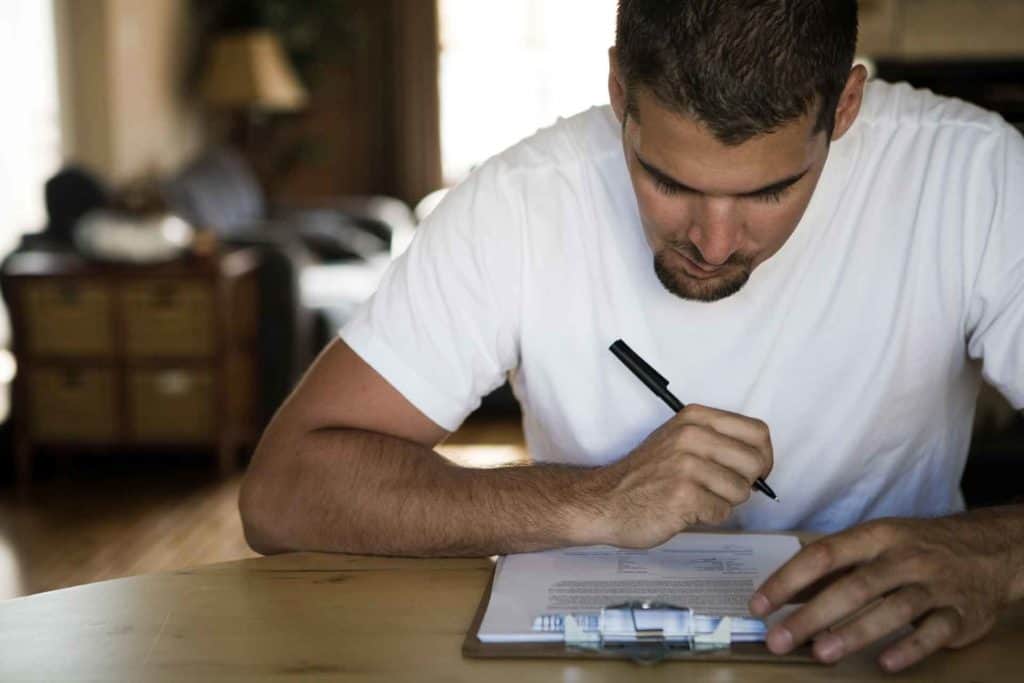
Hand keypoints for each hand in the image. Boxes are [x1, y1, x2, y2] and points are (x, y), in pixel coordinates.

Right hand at [578, 403, 772, 547]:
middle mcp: (691, 436)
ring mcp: (686, 465)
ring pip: (741, 491)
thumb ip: (717, 441)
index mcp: (694, 418)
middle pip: (755, 462)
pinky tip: (685, 511)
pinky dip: (708, 517)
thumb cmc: (646, 475)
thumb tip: (761, 461)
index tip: (753, 471)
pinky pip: (722, 512)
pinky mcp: (683, 496)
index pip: (758, 432)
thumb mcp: (679, 440)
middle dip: (746, 483)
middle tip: (720, 489)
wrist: (605, 500)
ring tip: (696, 499)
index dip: (763, 456)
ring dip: (724, 502)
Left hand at [749, 515, 1017, 670]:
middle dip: (812, 615)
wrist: (989, 550)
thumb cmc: (916, 548)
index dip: (788, 580)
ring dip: (854, 632)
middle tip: (779, 639)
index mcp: (875, 536)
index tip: (759, 605)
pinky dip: (910, 647)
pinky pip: (933, 632)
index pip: (823, 555)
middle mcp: (903, 558)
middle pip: (853, 586)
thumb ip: (833, 569)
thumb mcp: (875, 544)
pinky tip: (884, 663)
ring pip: (892, 609)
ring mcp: (934, 586)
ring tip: (821, 653)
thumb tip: (782, 594)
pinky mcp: (961, 614)